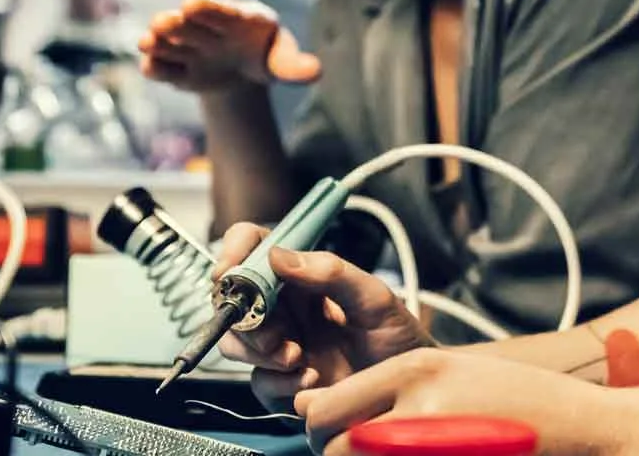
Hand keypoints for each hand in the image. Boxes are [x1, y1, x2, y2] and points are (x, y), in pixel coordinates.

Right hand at [137, 0, 322, 94]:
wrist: (243, 71)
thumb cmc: (265, 55)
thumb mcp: (281, 60)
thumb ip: (293, 65)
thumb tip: (316, 72)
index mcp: (238, 19)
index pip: (221, 11)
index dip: (207, 8)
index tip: (192, 4)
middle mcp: (209, 29)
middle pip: (190, 25)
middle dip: (176, 24)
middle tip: (162, 22)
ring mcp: (191, 48)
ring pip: (171, 42)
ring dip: (159, 42)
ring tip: (147, 41)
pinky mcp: (179, 69)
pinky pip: (164, 67)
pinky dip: (156, 66)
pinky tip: (149, 65)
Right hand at [212, 223, 433, 410]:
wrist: (408, 391)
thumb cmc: (399, 339)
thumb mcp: (375, 299)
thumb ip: (332, 273)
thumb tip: (278, 256)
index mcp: (303, 276)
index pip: (254, 247)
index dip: (234, 252)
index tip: (230, 270)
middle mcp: (286, 306)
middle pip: (233, 298)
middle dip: (244, 315)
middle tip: (273, 333)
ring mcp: (280, 344)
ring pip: (236, 341)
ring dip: (259, 350)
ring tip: (298, 358)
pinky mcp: (282, 383)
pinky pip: (259, 381)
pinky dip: (280, 383)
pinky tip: (310, 382)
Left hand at [297, 349, 638, 455]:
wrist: (585, 430)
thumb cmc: (517, 400)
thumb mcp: (452, 370)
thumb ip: (386, 387)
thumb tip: (313, 409)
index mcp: (415, 368)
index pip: (328, 409)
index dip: (321, 431)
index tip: (333, 436)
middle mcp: (419, 406)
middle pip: (335, 448)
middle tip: (361, 453)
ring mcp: (434, 446)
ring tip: (398, 454)